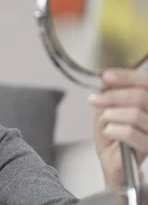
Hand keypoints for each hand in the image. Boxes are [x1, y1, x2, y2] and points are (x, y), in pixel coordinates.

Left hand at [89, 69, 147, 187]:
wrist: (113, 160)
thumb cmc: (112, 133)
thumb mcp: (107, 107)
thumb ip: (109, 91)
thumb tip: (106, 77)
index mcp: (147, 102)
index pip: (145, 82)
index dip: (125, 76)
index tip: (105, 76)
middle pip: (141, 96)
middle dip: (112, 95)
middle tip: (94, 99)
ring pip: (136, 114)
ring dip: (111, 113)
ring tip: (104, 119)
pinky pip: (131, 133)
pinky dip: (114, 129)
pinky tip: (108, 131)